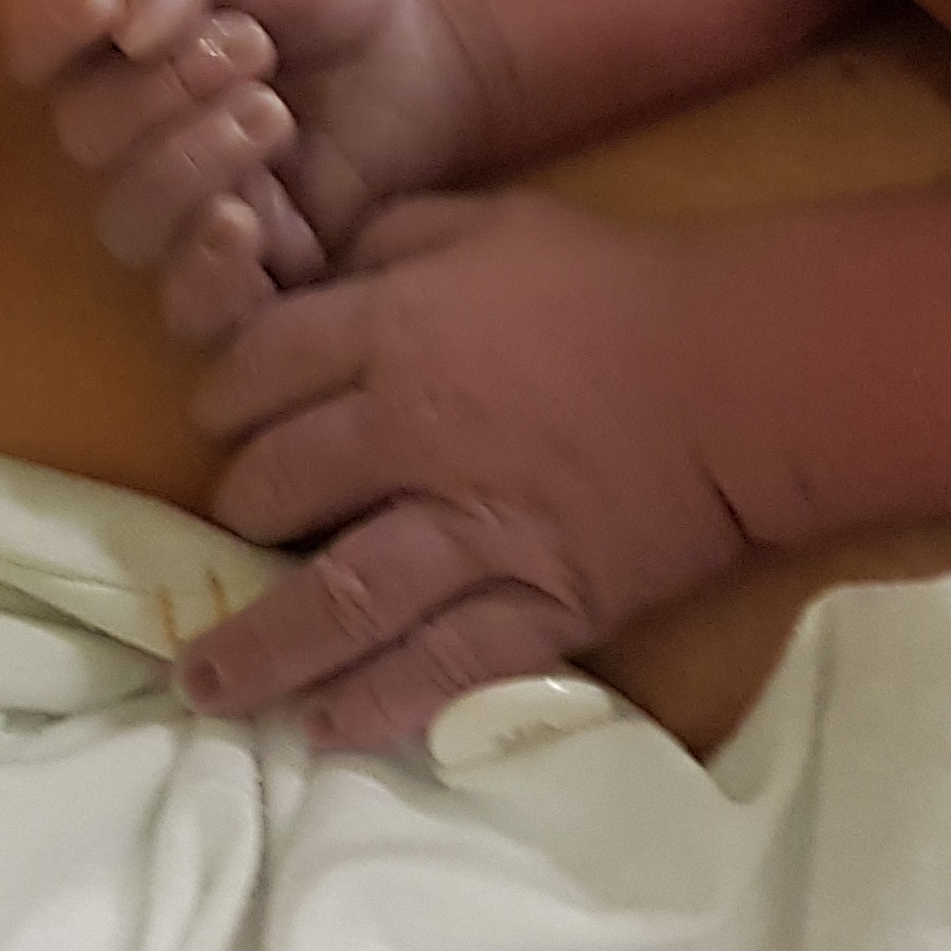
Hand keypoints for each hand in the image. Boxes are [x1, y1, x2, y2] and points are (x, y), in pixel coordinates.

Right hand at [7, 0, 497, 341]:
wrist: (439, 39)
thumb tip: (121, 26)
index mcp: (114, 46)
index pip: (37, 47)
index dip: (49, 28)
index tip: (100, 0)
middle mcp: (129, 136)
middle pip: (85, 139)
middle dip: (161, 90)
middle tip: (255, 47)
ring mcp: (183, 211)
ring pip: (129, 222)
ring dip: (189, 163)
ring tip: (273, 113)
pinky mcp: (248, 276)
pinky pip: (188, 310)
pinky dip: (205, 273)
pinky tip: (252, 221)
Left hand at [172, 192, 750, 748]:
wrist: (747, 367)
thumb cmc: (615, 285)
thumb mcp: (489, 222)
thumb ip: (391, 243)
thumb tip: (317, 272)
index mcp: (395, 331)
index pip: (255, 371)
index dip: (223, 397)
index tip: (219, 419)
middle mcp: (413, 435)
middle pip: (275, 485)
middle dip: (239, 511)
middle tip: (229, 529)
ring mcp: (475, 530)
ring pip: (338, 600)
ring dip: (261, 649)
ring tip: (203, 686)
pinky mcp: (540, 602)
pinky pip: (444, 667)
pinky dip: (380, 703)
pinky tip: (326, 728)